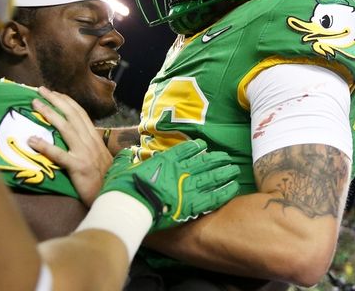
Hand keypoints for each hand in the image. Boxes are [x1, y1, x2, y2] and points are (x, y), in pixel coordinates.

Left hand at [28, 86, 111, 205]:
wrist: (114, 196)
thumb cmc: (105, 180)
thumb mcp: (99, 158)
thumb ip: (88, 146)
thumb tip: (76, 139)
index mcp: (94, 138)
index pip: (80, 114)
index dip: (66, 101)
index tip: (54, 92)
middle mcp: (90, 141)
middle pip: (71, 115)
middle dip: (56, 100)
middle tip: (40, 89)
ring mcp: (85, 153)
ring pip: (65, 128)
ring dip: (49, 113)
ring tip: (35, 104)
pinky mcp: (79, 167)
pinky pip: (59, 154)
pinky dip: (45, 146)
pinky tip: (32, 140)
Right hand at [100, 139, 239, 231]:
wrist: (130, 207)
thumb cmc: (123, 188)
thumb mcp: (120, 168)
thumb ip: (125, 159)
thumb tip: (126, 153)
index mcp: (165, 161)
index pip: (185, 149)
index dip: (197, 147)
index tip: (204, 146)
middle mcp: (180, 171)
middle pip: (204, 161)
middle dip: (217, 158)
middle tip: (227, 157)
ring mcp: (188, 187)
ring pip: (212, 176)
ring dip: (224, 172)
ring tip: (234, 169)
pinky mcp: (192, 205)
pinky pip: (213, 197)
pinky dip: (224, 191)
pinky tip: (233, 188)